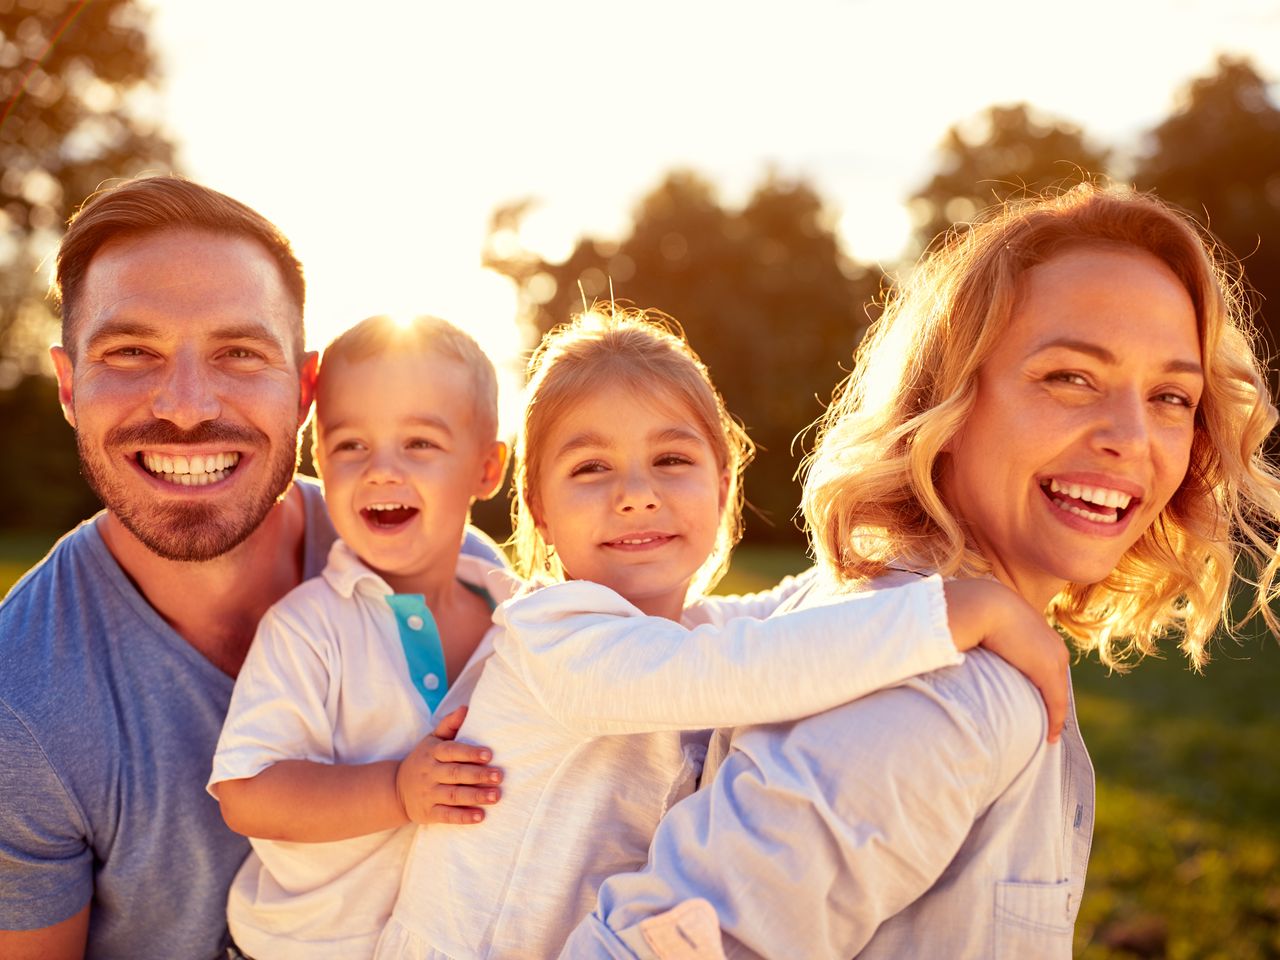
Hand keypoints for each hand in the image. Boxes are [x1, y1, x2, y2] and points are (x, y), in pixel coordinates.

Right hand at [395, 705, 503, 824]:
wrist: (395, 789)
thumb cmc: (424, 760)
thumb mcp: (432, 740)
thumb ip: (449, 724)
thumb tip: (466, 708)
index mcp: (432, 753)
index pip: (451, 751)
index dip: (469, 753)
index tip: (489, 754)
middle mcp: (430, 773)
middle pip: (455, 774)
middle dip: (478, 775)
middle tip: (499, 776)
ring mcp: (428, 794)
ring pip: (453, 795)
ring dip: (476, 796)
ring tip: (496, 796)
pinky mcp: (428, 813)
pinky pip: (447, 815)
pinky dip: (463, 816)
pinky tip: (480, 816)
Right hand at [942, 579, 1068, 742]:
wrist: (982, 604)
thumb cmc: (973, 610)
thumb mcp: (983, 622)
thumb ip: (983, 634)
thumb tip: (966, 643)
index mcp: (1036, 628)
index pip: (1043, 660)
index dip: (1038, 681)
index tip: (1031, 699)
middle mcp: (1051, 643)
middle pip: (1056, 679)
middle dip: (1052, 700)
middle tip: (1043, 723)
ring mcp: (1053, 657)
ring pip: (1058, 693)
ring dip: (1054, 714)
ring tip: (1046, 733)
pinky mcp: (1048, 672)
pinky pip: (1056, 703)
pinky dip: (1054, 721)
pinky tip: (1050, 737)